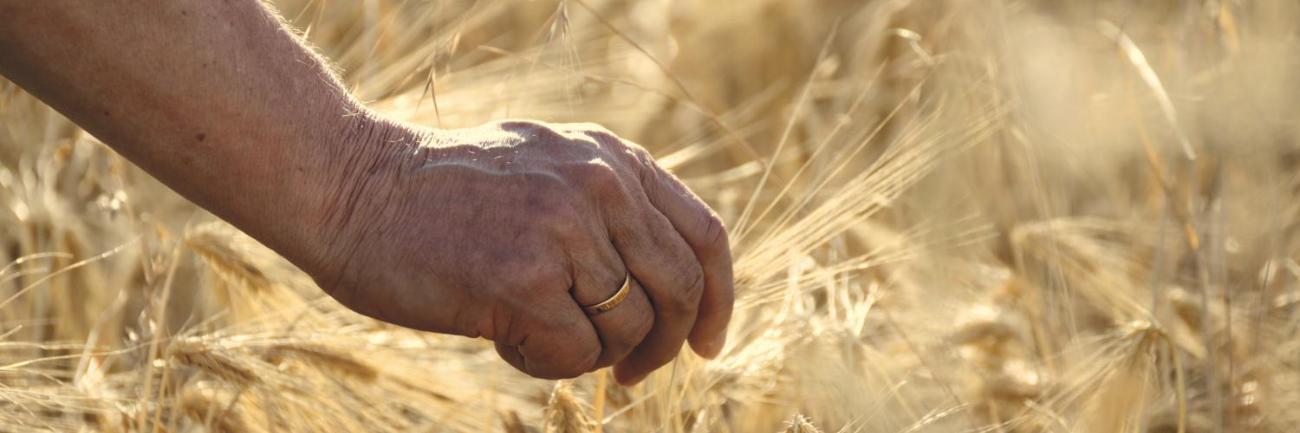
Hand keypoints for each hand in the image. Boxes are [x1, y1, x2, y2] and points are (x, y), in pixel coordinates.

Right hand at [304, 115, 733, 383]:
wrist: (353, 188)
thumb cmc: (444, 195)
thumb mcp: (546, 171)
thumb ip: (609, 209)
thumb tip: (673, 292)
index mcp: (612, 159)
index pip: (704, 237)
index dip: (718, 301)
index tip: (707, 344)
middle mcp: (600, 185)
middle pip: (680, 291)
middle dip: (663, 346)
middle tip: (631, 374)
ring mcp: (564, 230)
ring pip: (627, 330)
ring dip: (587, 351)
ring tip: (530, 329)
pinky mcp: (524, 278)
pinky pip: (574, 355)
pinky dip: (544, 363)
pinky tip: (501, 336)